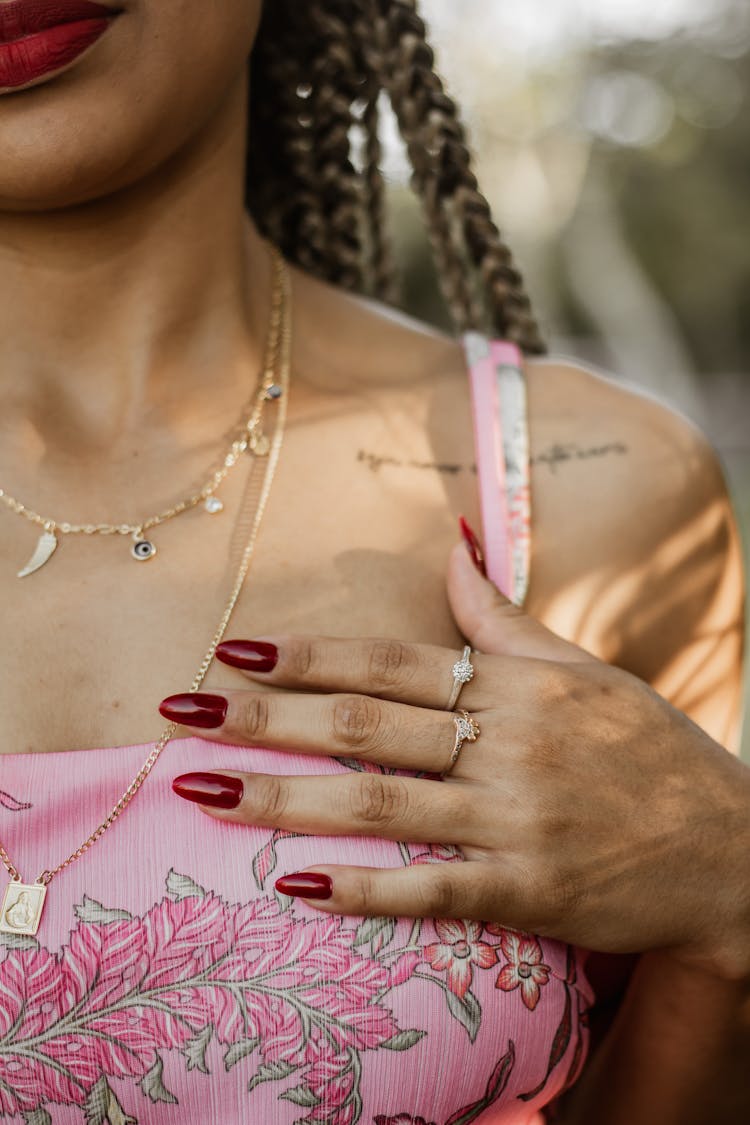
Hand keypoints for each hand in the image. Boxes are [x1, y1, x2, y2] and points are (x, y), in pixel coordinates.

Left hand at [160, 534, 749, 982]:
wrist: (729, 850)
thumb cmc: (647, 752)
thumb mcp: (581, 669)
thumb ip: (503, 614)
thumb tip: (453, 538)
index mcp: (518, 683)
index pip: (391, 660)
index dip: (307, 654)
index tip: (233, 651)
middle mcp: (509, 744)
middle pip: (365, 725)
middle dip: (266, 718)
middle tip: (181, 714)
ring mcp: (516, 820)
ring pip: (380, 804)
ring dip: (283, 798)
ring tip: (202, 792)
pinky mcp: (527, 891)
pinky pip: (430, 889)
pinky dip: (361, 888)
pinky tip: (291, 883)